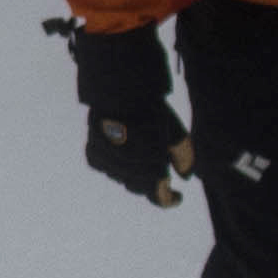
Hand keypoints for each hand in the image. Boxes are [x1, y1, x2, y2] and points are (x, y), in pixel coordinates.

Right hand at [69, 20, 194, 207]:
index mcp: (147, 160)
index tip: (177, 197)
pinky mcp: (92, 147)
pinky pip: (104, 165)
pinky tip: (124, 149)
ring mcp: (105, 157)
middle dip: (153, 181)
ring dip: (135, 171)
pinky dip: (116, 162)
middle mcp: (124, 164)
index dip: (168, 199)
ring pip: (122, 177)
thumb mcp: (172, 124)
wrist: (114, 77)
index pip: (157, 194)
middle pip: (139, 186)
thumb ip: (181, 153)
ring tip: (145, 153)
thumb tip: (185, 176)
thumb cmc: (148, 98)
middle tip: (164, 170)